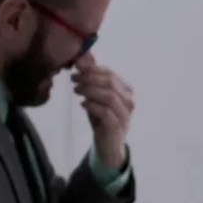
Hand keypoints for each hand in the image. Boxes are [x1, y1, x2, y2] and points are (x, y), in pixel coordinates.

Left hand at [72, 53, 133, 168]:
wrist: (108, 146)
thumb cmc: (102, 118)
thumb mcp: (96, 96)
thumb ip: (93, 78)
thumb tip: (85, 56)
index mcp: (126, 91)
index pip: (111, 74)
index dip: (93, 68)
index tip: (76, 67)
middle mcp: (129, 101)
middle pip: (111, 83)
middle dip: (90, 78)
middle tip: (73, 78)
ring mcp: (125, 115)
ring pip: (110, 97)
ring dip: (90, 91)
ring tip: (76, 90)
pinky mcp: (117, 127)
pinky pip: (106, 113)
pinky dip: (92, 106)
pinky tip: (83, 104)